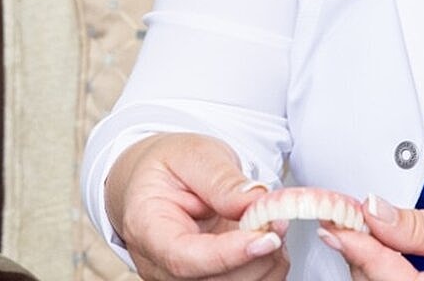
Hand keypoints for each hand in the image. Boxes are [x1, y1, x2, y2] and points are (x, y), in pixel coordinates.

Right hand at [103, 133, 288, 280]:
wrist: (159, 183)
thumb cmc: (170, 169)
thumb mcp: (193, 155)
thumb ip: (222, 179)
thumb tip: (255, 202)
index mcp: (145, 227)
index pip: (184, 258)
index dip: (228, 255)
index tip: (266, 238)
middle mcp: (160, 265)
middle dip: (257, 254)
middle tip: (277, 217)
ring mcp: (182, 280)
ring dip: (266, 261)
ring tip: (269, 222)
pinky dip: (266, 266)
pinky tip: (264, 239)